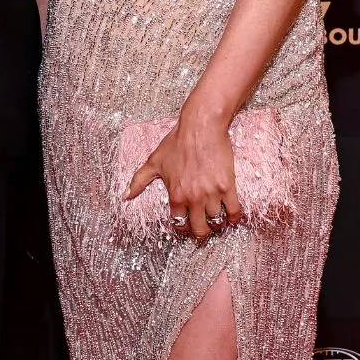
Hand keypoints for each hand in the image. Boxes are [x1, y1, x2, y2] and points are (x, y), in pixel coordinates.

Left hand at [126, 104, 241, 243]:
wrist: (201, 127)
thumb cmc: (177, 142)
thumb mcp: (154, 161)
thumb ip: (139, 181)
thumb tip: (125, 196)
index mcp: (176, 195)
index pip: (179, 224)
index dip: (183, 226)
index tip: (187, 224)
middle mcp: (193, 198)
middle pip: (199, 229)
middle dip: (201, 232)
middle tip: (203, 228)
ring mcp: (212, 193)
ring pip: (217, 221)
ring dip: (217, 223)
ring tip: (217, 219)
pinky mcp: (227, 186)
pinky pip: (234, 211)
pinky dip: (234, 217)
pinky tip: (232, 215)